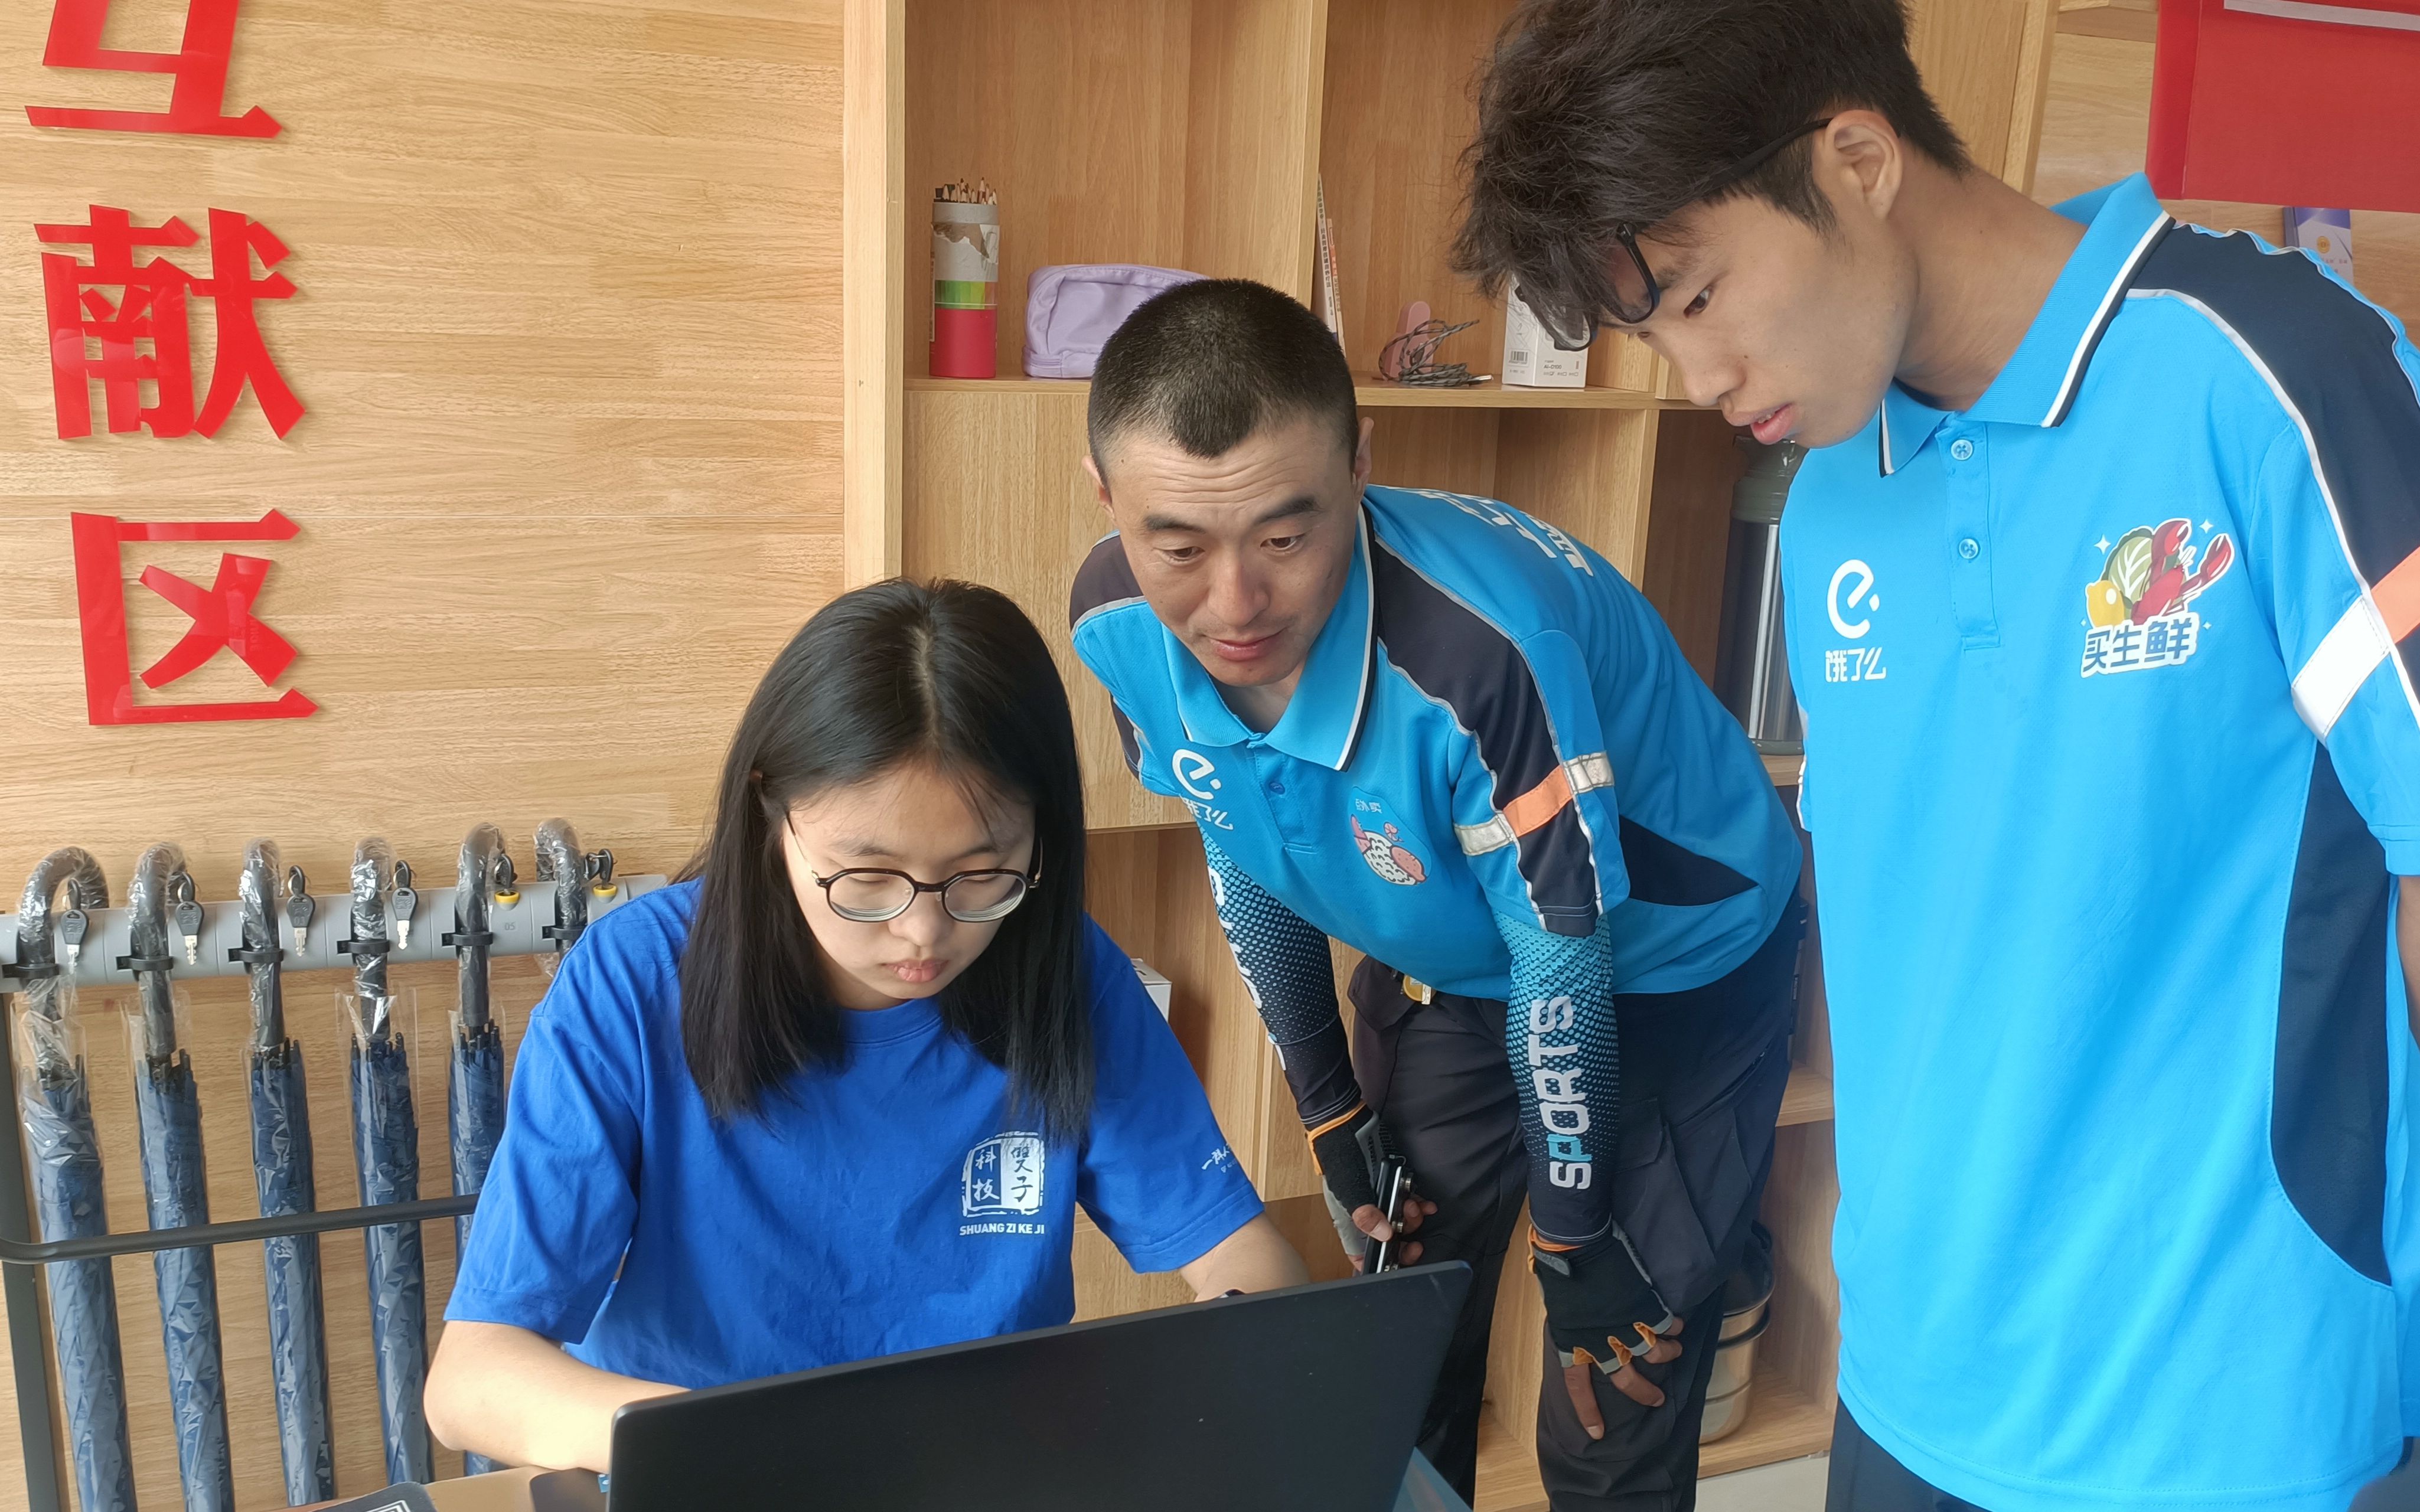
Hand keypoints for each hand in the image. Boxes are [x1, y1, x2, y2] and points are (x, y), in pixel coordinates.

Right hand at [1309, 1104, 1434, 1266]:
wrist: (1347, 1120)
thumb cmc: (1339, 1155)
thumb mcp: (1348, 1188)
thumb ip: (1365, 1213)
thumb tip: (1384, 1236)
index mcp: (1349, 1219)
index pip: (1360, 1251)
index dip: (1376, 1263)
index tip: (1393, 1265)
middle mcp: (1366, 1211)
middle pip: (1387, 1239)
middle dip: (1403, 1243)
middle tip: (1414, 1242)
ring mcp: (1380, 1196)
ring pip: (1401, 1220)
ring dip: (1413, 1220)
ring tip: (1415, 1208)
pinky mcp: (1394, 1182)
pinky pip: (1410, 1200)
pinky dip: (1420, 1204)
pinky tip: (1426, 1203)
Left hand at [1531, 1233, 1681, 1436]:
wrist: (1578, 1244)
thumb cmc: (1564, 1269)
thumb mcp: (1563, 1307)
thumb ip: (1577, 1326)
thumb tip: (1590, 1332)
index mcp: (1573, 1344)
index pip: (1577, 1387)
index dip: (1587, 1411)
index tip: (1597, 1434)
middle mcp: (1602, 1344)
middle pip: (1627, 1381)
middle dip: (1645, 1394)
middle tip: (1658, 1401)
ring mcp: (1627, 1329)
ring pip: (1658, 1354)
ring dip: (1669, 1354)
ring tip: (1674, 1349)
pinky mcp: (1647, 1311)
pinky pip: (1669, 1327)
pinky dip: (1675, 1327)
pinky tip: (1676, 1323)